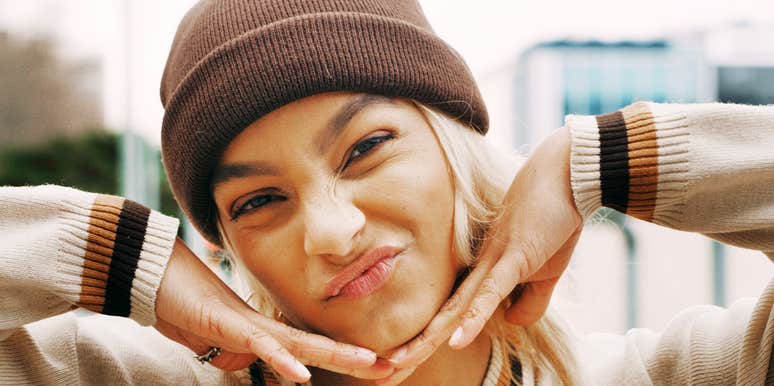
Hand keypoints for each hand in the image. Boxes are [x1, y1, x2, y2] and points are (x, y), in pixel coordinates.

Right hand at [154, 239, 393, 381]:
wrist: (153, 273)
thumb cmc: (181, 303)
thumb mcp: (213, 337)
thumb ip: (237, 349)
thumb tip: (254, 361)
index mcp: (263, 330)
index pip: (310, 345)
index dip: (340, 356)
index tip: (372, 365)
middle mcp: (263, 326)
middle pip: (317, 344)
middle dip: (355, 358)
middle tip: (391, 366)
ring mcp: (247, 324)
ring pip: (300, 344)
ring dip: (336, 356)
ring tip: (371, 366)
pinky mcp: (227, 325)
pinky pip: (260, 346)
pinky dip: (282, 361)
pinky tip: (303, 375)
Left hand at [379, 127, 582, 384]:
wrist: (566, 177)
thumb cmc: (553, 221)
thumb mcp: (543, 274)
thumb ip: (528, 302)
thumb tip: (509, 321)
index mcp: (483, 275)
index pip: (449, 316)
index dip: (426, 341)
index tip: (401, 364)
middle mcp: (478, 271)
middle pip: (440, 317)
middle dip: (412, 349)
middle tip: (379, 374)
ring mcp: (493, 264)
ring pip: (454, 310)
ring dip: (426, 339)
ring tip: (394, 363)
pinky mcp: (513, 258)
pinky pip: (490, 294)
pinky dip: (473, 319)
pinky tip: (454, 342)